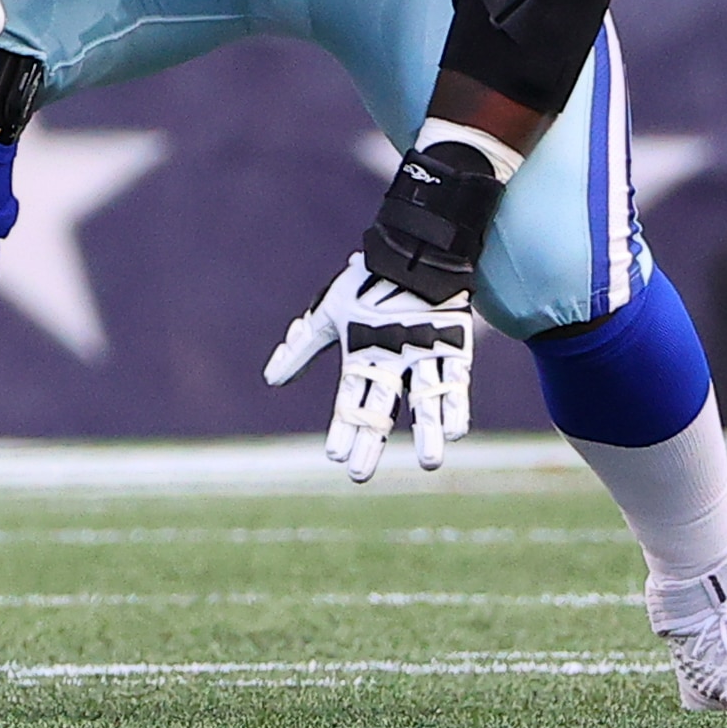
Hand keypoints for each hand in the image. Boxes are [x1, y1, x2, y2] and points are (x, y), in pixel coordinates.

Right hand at [263, 256, 472, 480]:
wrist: (413, 252)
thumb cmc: (368, 281)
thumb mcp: (329, 312)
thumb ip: (303, 347)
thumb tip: (271, 380)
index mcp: (364, 360)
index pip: (350, 402)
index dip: (343, 428)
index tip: (336, 457)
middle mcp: (394, 367)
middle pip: (381, 411)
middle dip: (370, 442)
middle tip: (360, 475)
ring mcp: (424, 360)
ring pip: (424, 405)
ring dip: (426, 433)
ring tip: (429, 462)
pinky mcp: (454, 351)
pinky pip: (455, 385)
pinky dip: (455, 408)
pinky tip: (455, 432)